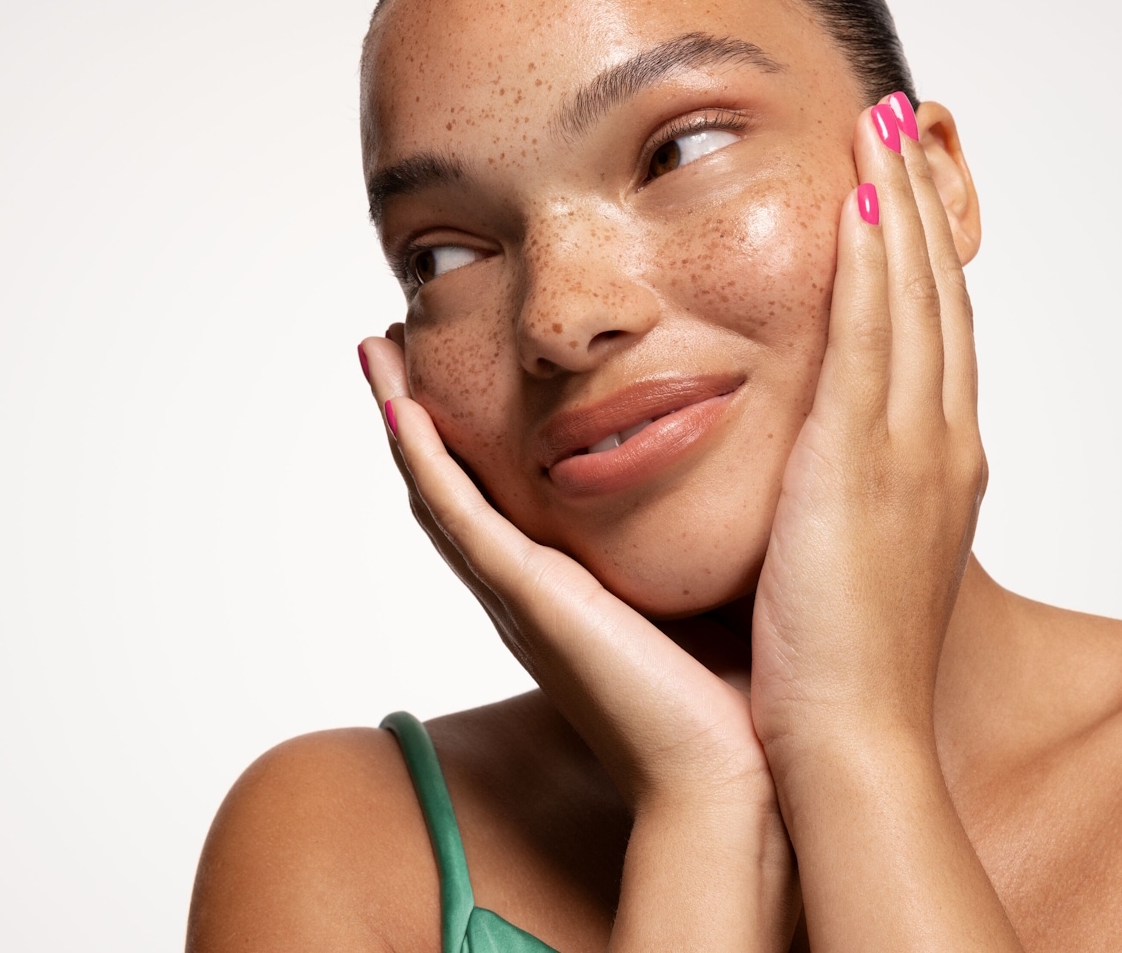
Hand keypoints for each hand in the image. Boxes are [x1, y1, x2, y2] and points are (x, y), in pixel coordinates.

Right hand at [358, 339, 798, 952]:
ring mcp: (517, 595)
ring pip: (437, 491)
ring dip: (401, 420)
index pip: (498, 496)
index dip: (466, 434)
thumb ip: (700, 535)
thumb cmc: (730, 697)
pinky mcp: (527, 601)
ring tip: (377, 352)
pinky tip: (401, 409)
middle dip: (416, 415)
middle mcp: (525, 590)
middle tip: (391, 344)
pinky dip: (424, 463)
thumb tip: (743, 471)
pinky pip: (458, 519)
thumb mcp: (706, 590)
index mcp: (563, 588)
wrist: (730, 777)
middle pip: (449, 486)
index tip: (456, 367)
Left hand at [750, 95, 987, 752]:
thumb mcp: (852, 557)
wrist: (845, 739)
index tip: (900, 188)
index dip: (923, 255)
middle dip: (922, 205)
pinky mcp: (866, 461)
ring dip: (900, 206)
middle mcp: (940, 443)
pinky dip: (872, 265)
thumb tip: (813, 464)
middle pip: (937, 296)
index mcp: (936, 466)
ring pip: (914, 300)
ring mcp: (911, 449)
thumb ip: (843, 495)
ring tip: (883, 127)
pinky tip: (859, 201)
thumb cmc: (833, 665)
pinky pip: (872, 338)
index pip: (934, 333)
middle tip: (904, 124)